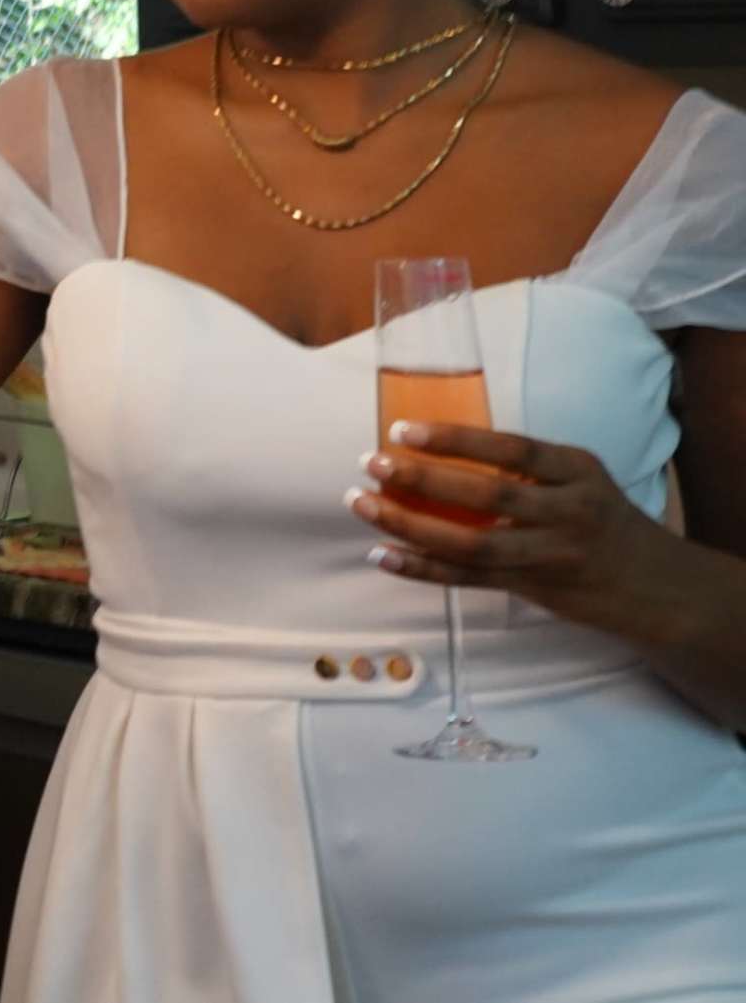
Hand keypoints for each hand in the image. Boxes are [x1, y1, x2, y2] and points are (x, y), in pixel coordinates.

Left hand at [354, 421, 695, 636]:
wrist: (657, 585)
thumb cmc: (603, 519)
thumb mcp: (581, 478)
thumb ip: (528, 467)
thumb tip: (441, 448)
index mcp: (577, 471)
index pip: (512, 449)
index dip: (455, 440)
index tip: (402, 431)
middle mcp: (568, 512)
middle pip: (486, 496)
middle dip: (422, 479)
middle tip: (370, 463)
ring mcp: (551, 554)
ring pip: (470, 543)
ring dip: (409, 525)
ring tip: (362, 504)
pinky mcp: (534, 587)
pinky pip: (469, 578)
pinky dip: (422, 567)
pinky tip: (383, 554)